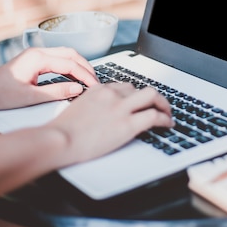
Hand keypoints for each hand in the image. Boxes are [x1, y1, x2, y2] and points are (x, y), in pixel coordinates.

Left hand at [0, 47, 99, 109]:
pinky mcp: (34, 61)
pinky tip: (74, 76)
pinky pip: (58, 59)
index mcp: (38, 58)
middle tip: (96, 81)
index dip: (85, 75)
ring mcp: (36, 55)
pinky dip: (70, 66)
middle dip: (86, 67)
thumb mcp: (30, 97)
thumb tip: (78, 89)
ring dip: (79, 65)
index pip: (69, 64)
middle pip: (71, 54)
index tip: (94, 86)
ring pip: (65, 54)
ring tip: (89, 79)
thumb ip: (57, 92)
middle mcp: (38, 52)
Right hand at [46, 83, 173, 164]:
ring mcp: (120, 108)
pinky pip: (154, 116)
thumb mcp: (78, 109)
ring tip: (167, 114)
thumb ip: (93, 106)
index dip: (135, 95)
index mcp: (99, 89)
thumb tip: (102, 114)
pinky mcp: (127, 124)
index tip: (139, 103)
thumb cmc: (62, 132)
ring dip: (163, 104)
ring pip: (152, 96)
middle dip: (152, 97)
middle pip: (140, 89)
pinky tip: (167, 124)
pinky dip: (164, 119)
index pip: (124, 86)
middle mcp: (112, 94)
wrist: (59, 140)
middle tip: (158, 106)